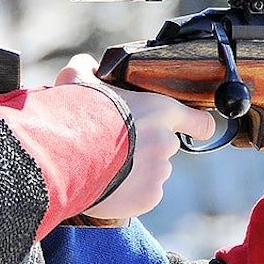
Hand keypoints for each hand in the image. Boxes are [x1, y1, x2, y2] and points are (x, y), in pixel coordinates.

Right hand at [55, 54, 214, 220]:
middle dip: (146, 147)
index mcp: (159, 110)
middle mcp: (166, 142)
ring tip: (105, 166)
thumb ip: (87, 69)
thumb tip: (87, 66)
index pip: (200, 122)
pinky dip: (128, 192)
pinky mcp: (148, 197)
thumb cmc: (74, 114)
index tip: (191, 129)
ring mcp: (159, 172)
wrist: (63, 154)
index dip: (195, 125)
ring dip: (136, 170)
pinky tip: (106, 183)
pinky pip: (142, 194)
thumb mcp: (77, 79)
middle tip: (116, 145)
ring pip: (152, 172)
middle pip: (165, 146)